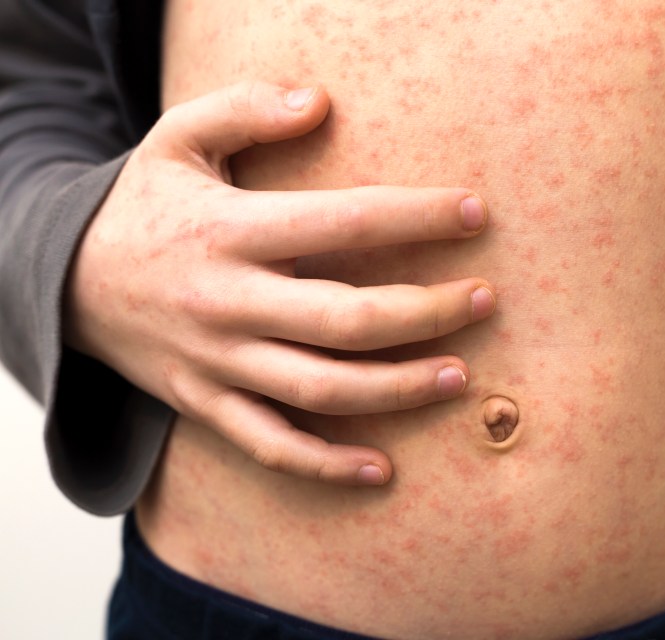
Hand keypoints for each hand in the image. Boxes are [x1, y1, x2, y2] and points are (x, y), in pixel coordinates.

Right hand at [64, 81, 494, 485]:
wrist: (62, 281)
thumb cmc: (141, 206)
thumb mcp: (176, 139)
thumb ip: (243, 108)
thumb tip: (320, 102)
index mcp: (230, 231)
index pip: (343, 222)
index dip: (417, 218)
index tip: (475, 213)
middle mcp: (228, 302)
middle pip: (346, 320)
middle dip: (426, 312)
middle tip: (483, 300)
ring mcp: (217, 362)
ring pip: (320, 390)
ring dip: (397, 389)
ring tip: (460, 376)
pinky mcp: (206, 404)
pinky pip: (271, 446)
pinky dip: (326, 465)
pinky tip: (381, 469)